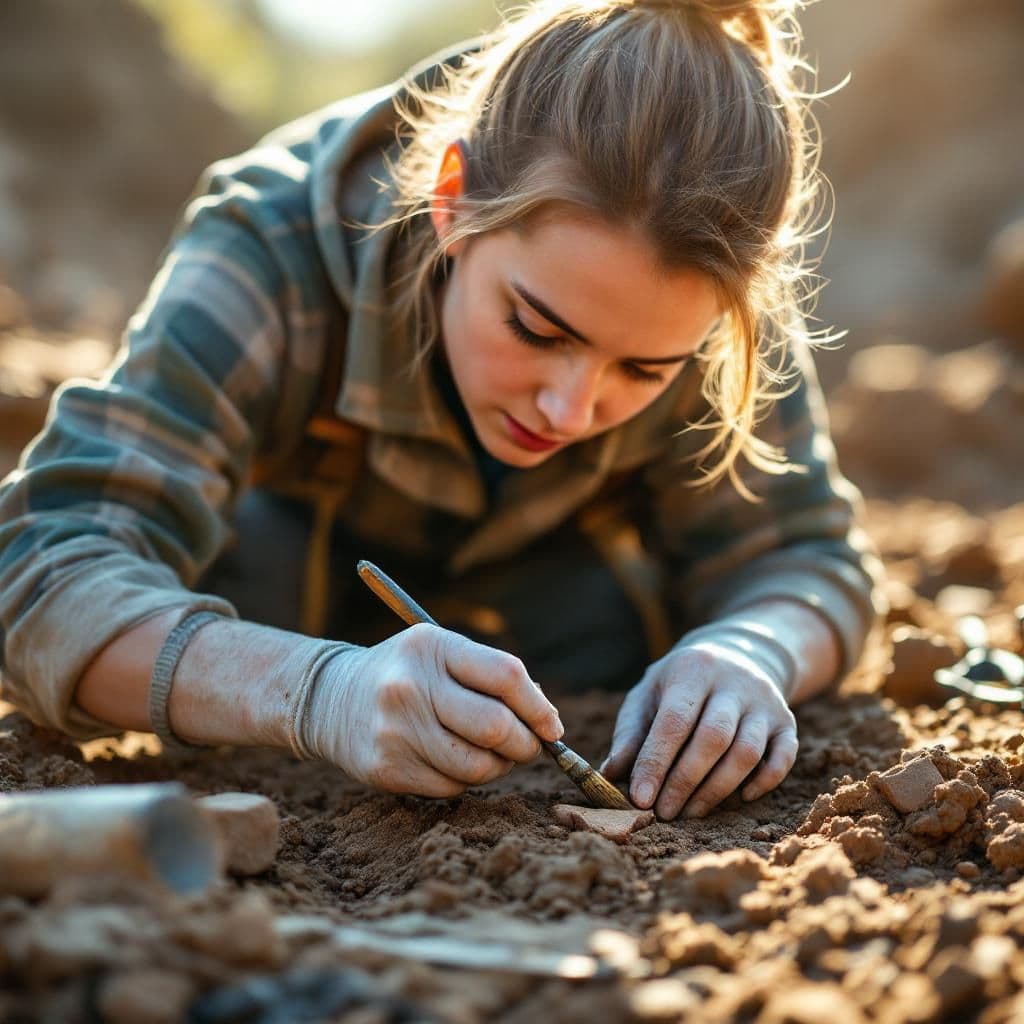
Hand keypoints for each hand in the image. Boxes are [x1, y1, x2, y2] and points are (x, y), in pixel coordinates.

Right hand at [299, 623, 563, 796]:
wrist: (331, 698)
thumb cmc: (406, 673)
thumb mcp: (441, 653)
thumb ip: (492, 677)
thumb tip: (547, 722)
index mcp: (432, 647)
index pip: (505, 675)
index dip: (538, 706)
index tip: (551, 725)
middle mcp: (410, 686)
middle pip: (496, 726)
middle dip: (525, 743)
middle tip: (527, 745)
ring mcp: (395, 730)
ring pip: (478, 766)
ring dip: (498, 766)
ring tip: (491, 754)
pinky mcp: (386, 769)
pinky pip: (452, 788)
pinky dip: (465, 780)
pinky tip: (452, 761)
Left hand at [601, 627, 798, 818]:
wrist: (738, 654)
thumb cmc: (680, 684)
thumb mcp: (649, 693)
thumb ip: (630, 732)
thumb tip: (610, 774)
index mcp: (692, 669)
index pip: (674, 720)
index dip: (657, 761)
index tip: (641, 798)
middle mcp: (734, 682)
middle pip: (713, 738)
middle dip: (685, 781)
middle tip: (664, 813)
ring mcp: (765, 701)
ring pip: (747, 751)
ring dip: (718, 789)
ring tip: (690, 812)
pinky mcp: (787, 721)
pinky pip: (783, 757)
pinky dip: (764, 781)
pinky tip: (740, 797)